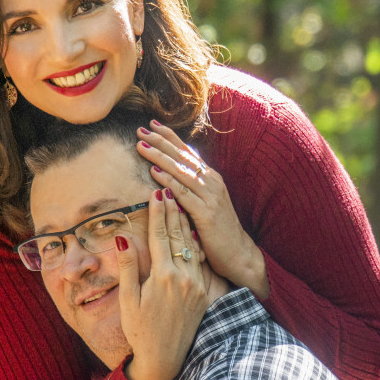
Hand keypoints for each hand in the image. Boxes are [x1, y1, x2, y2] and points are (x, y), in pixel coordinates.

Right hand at [114, 189, 213, 379]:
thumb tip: (123, 239)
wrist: (165, 359)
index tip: (156, 194)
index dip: (158, 214)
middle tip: (170, 190)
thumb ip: (129, 268)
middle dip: (173, 212)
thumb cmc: (140, 331)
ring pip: (192, 247)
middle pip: (178, 236)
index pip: (160, 237)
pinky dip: (195, 244)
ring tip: (181, 204)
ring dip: (186, 224)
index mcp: (163, 277)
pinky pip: (199, 262)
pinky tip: (193, 233)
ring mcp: (197, 285)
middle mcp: (184, 278)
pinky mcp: (204, 293)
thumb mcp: (128, 300)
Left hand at [137, 121, 270, 298]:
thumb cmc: (218, 232)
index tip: (151, 125)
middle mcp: (212, 183)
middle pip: (182, 157)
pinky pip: (183, 193)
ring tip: (141, 145)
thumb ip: (191, 190)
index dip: (170, 137)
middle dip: (160, 142)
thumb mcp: (206, 205)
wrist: (239, 255)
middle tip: (140, 130)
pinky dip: (168, 180)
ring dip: (160, 156)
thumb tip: (171, 177)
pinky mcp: (206, 213)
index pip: (187, 153)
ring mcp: (210, 197)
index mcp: (211, 179)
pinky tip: (153, 172)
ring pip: (181, 171)